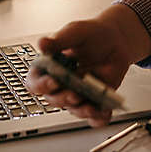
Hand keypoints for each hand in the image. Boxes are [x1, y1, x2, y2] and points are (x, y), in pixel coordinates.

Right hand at [24, 3, 150, 126]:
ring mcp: (78, 95)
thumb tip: (42, 43)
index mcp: (49, 69)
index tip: (52, 81)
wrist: (114, 40)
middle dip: (64, 98)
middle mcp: (61, 86)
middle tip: (74, 93)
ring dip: (83, 111)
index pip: (36, 83)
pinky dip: (99, 118)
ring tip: (92, 106)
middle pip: (55, 100)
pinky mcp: (94, 101)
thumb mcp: (74, 32)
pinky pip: (95, 117)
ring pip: (75, 110)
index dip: (41, 85)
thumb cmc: (90, 35)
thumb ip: (59, 40)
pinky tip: (105, 112)